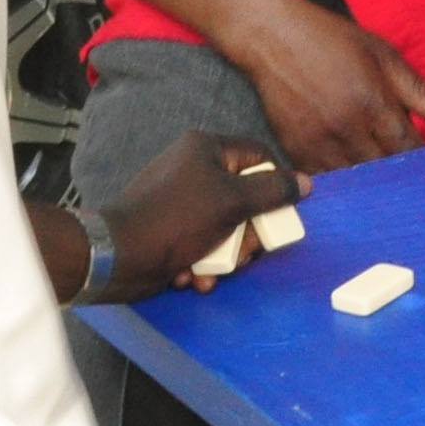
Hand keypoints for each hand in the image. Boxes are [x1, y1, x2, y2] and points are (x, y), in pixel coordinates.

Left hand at [87, 130, 303, 303]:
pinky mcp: (170, 229)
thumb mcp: (232, 202)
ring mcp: (180, 201)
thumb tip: (305, 183)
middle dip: (245, 235)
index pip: (257, 156)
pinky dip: (201, 262)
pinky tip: (191, 275)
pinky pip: (201, 243)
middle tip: (244, 253)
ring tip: (212, 271)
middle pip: (244, 199)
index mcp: (206, 149)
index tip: (281, 213)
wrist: (119, 256)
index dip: (274, 184)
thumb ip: (272, 191)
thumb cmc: (178, 220)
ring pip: (225, 228)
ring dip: (223, 257)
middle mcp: (193, 170)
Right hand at [235, 0, 424, 171]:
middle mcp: (345, 128)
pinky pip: (326, 180)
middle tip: (416, 179)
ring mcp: (317, 143)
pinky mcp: (295, 151)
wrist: (272, 37)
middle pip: (385, 170)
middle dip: (402, 175)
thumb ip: (420, 90)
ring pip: (356, 181)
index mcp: (372, 102)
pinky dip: (343, 183)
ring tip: (389, 185)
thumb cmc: (331, 40)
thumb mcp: (383, 55)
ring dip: (374, 184)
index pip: (408, 148)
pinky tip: (356, 182)